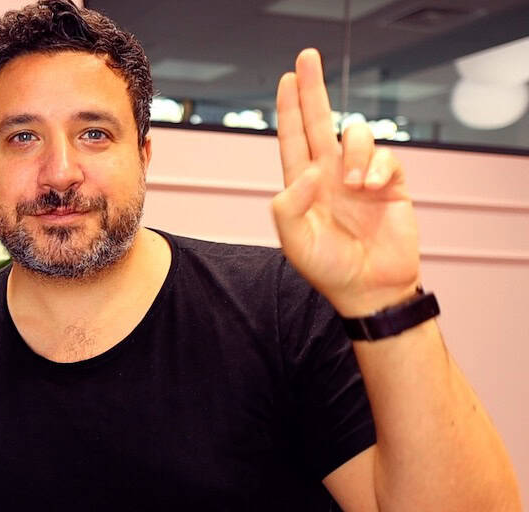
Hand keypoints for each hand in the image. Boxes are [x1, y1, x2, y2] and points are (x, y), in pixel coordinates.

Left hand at [271, 49, 419, 316]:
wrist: (369, 288)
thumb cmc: (329, 269)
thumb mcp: (294, 242)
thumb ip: (287, 207)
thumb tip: (307, 172)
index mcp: (303, 185)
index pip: (293, 138)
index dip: (289, 109)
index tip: (286, 79)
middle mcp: (330, 174)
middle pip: (321, 121)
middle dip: (313, 89)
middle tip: (307, 58)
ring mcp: (360, 177)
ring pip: (357, 135)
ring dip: (354, 153)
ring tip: (354, 185)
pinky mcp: (391, 183)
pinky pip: (386, 157)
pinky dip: (378, 168)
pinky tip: (372, 189)